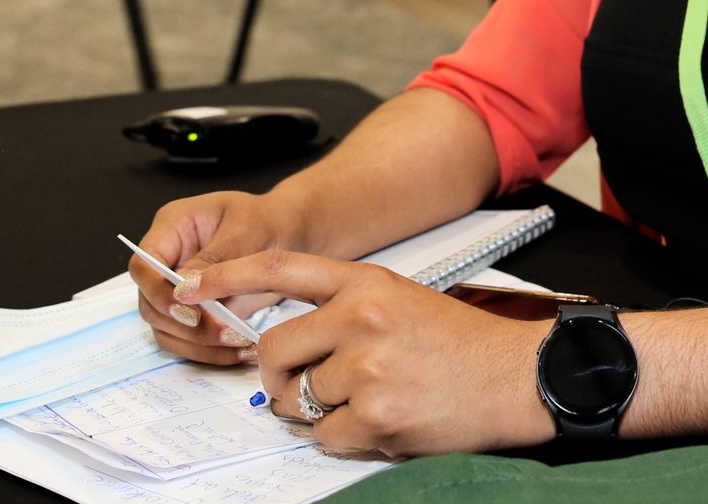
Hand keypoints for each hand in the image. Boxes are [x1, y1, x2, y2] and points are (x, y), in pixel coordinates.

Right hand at [129, 190, 308, 363]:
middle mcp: (168, 261)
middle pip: (150, 304)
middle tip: (224, 333)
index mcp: (172, 228)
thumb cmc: (268, 219)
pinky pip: (189, 341)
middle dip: (185, 325)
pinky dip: (210, 351)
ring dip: (198, 344)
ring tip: (238, 344)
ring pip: (167, 329)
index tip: (191, 312)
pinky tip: (240, 351)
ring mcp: (177, 290)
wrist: (290, 234)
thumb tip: (183, 289)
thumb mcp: (247, 229)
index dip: (159, 292)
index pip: (143, 265)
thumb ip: (215, 258)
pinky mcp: (194, 313)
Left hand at [177, 249, 555, 456]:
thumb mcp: (401, 302)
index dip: (229, 275)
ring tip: (369, 400)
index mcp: (369, 283)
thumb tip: (284, 346)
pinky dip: (347, 439)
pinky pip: (326, 437)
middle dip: (281, 379)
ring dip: (321, 412)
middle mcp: (363, 317)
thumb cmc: (461, 344)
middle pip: (276, 350)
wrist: (516, 376)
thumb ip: (345, 311)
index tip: (191, 286)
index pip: (282, 268)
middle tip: (307, 388)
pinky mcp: (377, 414)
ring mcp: (369, 366)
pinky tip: (384, 421)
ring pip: (300, 399)